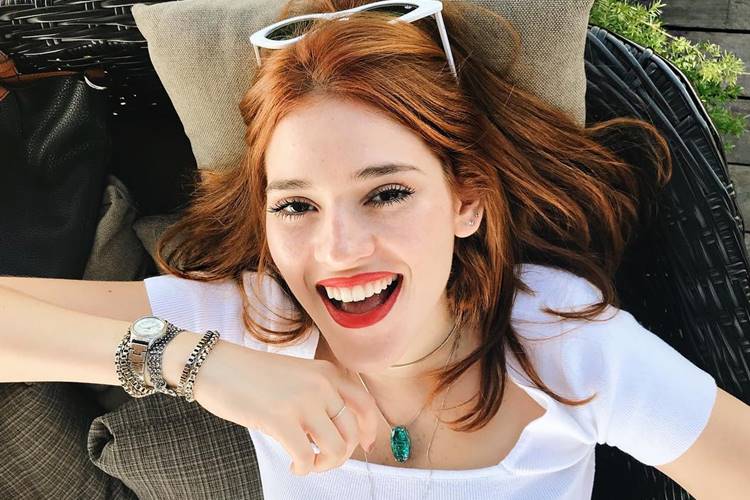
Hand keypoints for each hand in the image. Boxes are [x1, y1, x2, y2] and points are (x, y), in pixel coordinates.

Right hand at [189, 339, 378, 474]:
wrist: (217, 365)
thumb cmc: (252, 376)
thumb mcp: (298, 376)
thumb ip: (320, 396)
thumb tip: (337, 432)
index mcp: (327, 373)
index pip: (365, 404)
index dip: (370, 429)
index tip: (365, 445)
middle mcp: (321, 385)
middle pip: (352, 432)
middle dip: (341, 454)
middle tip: (321, 459)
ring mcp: (303, 401)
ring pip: (336, 448)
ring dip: (324, 464)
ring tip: (306, 462)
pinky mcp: (280, 419)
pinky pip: (306, 457)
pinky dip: (303, 468)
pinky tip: (293, 464)